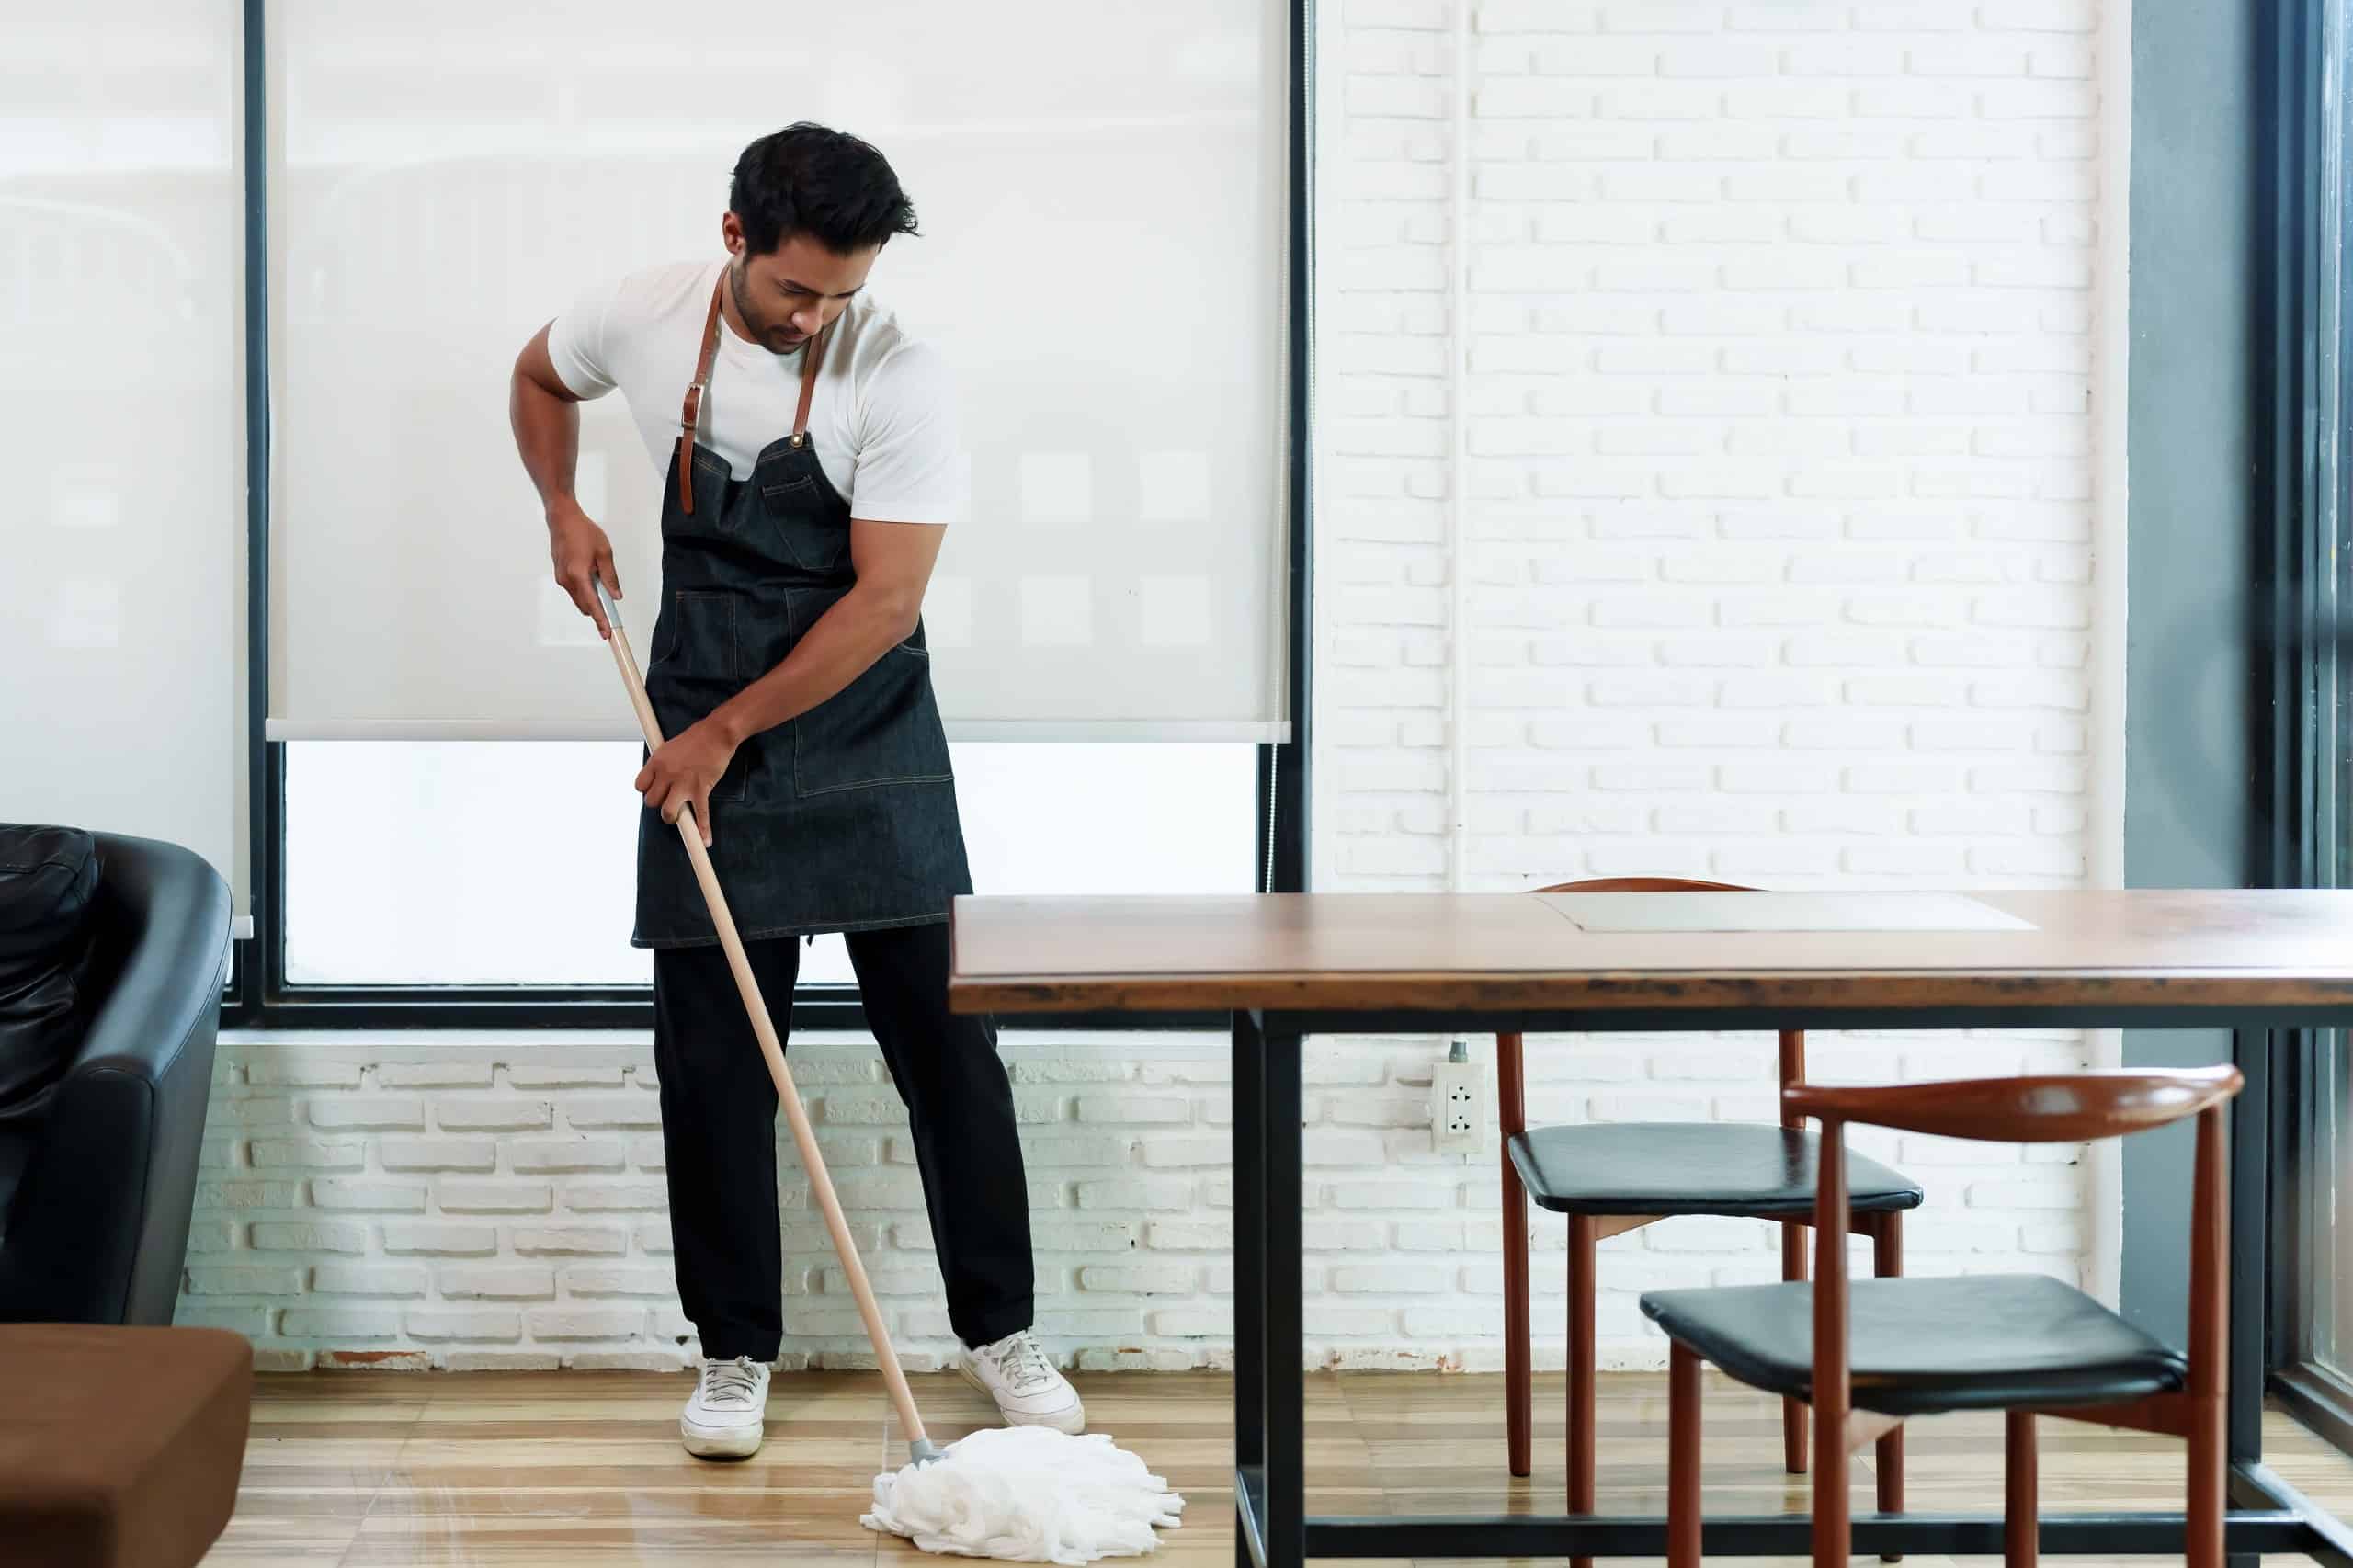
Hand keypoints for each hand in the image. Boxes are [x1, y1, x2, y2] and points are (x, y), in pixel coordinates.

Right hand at [549, 499, 620, 637]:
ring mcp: (561, 578)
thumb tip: (615, 595)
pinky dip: (585, 590)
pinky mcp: (560, 575)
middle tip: (612, 609)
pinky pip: (575, 590)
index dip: (601, 620)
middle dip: (598, 609)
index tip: (607, 633)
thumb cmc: (583, 532)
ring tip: (602, 581)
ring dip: (592, 598)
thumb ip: (610, 576)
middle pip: (585, 605)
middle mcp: (567, 580)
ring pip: (580, 598)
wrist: (562, 519)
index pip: (593, 605)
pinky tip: (593, 577)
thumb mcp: (604, 553)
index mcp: (579, 575)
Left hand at [636, 720, 736, 847]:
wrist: (717, 734)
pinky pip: (700, 814)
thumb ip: (662, 764)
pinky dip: (703, 829)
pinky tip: (705, 840)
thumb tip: (660, 777)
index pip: (640, 786)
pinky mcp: (701, 789)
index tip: (656, 791)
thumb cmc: (696, 738)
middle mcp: (666, 774)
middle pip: (651, 802)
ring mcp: (683, 783)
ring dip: (672, 817)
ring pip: (667, 811)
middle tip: (670, 800)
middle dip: (660, 804)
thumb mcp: (669, 746)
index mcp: (656, 762)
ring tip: (679, 816)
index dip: (647, 791)